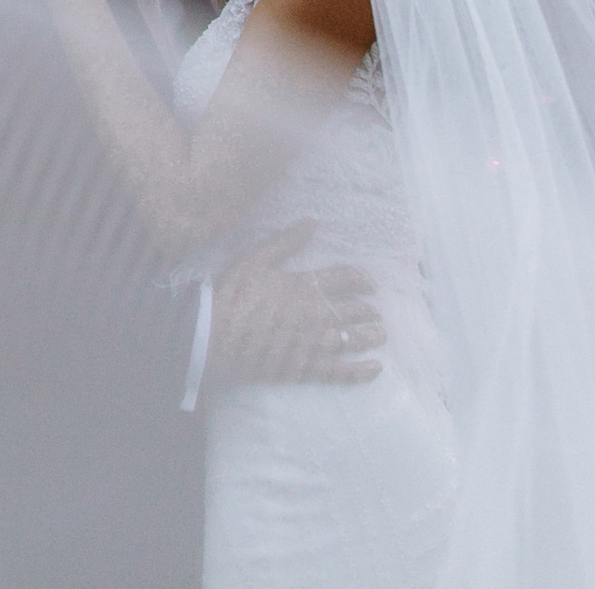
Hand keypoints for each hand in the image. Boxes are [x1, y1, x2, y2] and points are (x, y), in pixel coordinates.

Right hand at [208, 221, 383, 386]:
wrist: (214, 335)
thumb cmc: (233, 294)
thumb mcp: (256, 259)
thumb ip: (286, 241)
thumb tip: (311, 222)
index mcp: (307, 285)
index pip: (348, 278)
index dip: (363, 280)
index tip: (370, 285)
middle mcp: (319, 313)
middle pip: (357, 310)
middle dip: (370, 310)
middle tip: (375, 312)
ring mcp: (315, 342)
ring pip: (357, 338)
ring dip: (373, 336)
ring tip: (380, 334)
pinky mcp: (308, 367)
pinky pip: (343, 371)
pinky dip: (363, 371)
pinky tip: (376, 368)